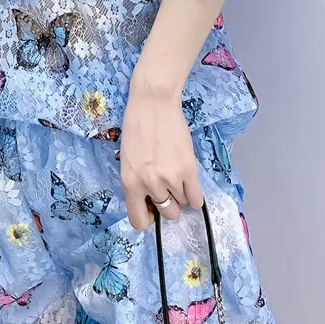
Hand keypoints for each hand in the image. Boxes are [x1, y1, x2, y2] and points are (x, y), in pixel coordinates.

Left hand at [119, 92, 203, 230]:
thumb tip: (151, 201)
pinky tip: (191, 184)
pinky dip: (195, 196)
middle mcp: (149, 184)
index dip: (148, 219)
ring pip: (182, 203)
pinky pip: (196, 198)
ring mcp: (170, 178)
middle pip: (166, 212)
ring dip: (181, 193)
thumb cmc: (136, 127)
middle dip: (169, 203)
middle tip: (168, 187)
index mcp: (129, 182)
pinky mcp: (189, 170)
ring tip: (177, 174)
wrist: (153, 103)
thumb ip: (137, 181)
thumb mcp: (128, 159)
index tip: (153, 209)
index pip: (138, 220)